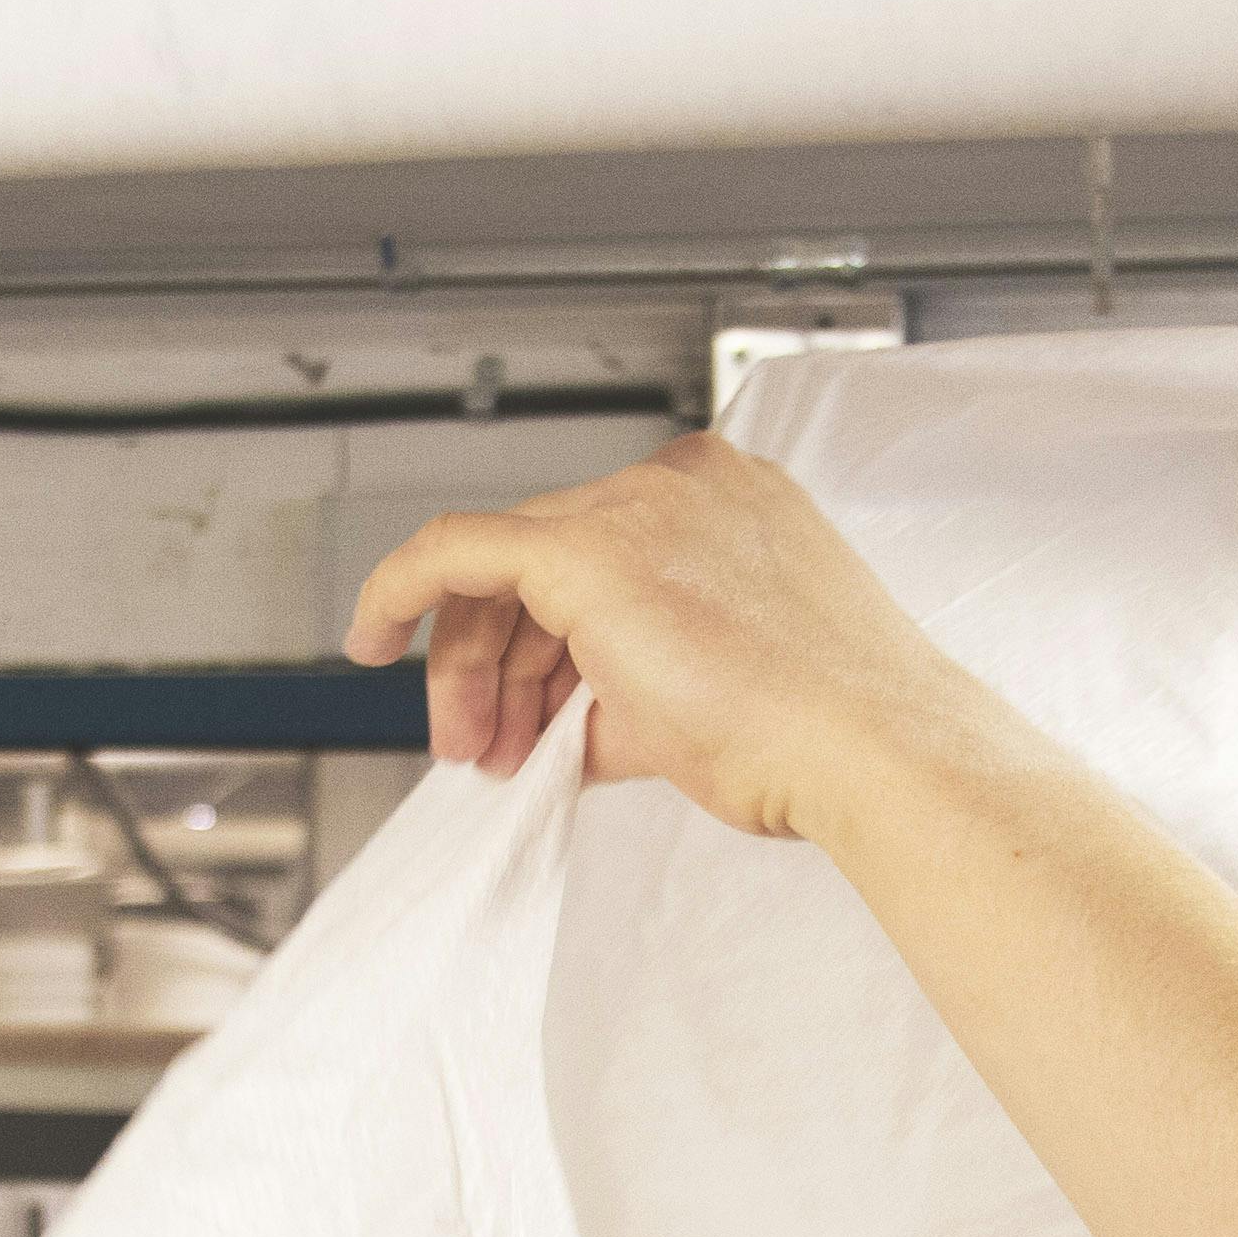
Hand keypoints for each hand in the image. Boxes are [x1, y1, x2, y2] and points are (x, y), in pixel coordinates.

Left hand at [340, 431, 992, 843]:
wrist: (868, 747)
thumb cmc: (820, 736)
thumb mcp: (707, 702)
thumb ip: (624, 696)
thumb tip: (559, 734)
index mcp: (726, 503)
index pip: (594, 565)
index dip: (540, 647)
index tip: (514, 698)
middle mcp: (678, 485)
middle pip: (539, 570)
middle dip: (496, 668)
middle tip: (483, 746)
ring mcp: (634, 507)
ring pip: (499, 577)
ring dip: (473, 673)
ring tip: (484, 752)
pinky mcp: (585, 548)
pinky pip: (455, 551)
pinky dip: (399, 592)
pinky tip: (369, 636)